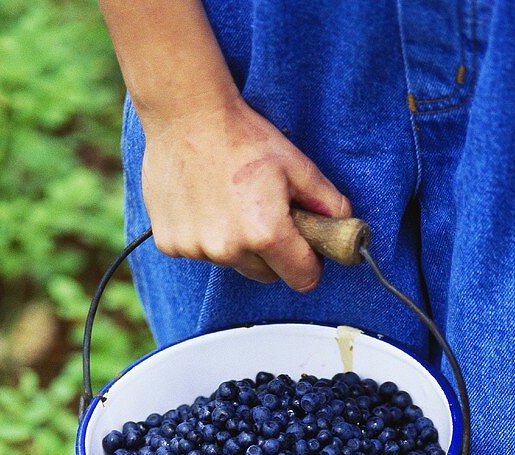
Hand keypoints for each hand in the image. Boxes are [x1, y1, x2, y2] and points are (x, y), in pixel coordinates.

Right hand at [140, 94, 350, 291]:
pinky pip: (198, 253)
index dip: (309, 264)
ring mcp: (195, 249)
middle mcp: (229, 250)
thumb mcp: (295, 164)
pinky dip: (203, 236)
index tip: (305, 249)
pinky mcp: (169, 244)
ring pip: (231, 263)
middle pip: (265, 275)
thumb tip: (345, 224)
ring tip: (228, 201)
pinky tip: (201, 202)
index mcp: (266, 233)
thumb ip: (326, 202)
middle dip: (271, 253)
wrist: (185, 114)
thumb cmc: (242, 136)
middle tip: (263, 213)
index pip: (302, 279)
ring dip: (235, 243)